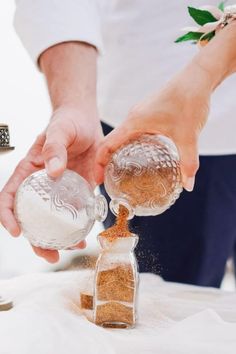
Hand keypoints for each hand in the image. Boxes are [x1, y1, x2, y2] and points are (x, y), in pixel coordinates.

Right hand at [0, 41, 98, 262]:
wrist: (86, 120)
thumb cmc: (67, 122)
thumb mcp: (58, 131)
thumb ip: (55, 148)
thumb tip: (53, 172)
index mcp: (29, 173)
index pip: (9, 197)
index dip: (7, 216)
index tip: (15, 232)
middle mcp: (42, 186)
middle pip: (32, 218)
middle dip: (37, 240)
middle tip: (50, 255)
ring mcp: (61, 191)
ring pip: (55, 221)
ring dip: (60, 239)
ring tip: (73, 247)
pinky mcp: (79, 191)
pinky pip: (77, 212)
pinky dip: (79, 226)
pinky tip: (87, 234)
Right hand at [95, 63, 210, 190]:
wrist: (197, 77)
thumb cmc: (190, 100)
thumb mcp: (188, 136)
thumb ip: (188, 162)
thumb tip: (187, 185)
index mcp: (134, 122)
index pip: (106, 145)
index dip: (98, 164)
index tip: (98, 180)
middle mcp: (133, 118)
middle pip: (111, 142)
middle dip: (106, 162)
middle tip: (110, 181)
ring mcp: (140, 114)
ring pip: (121, 137)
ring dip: (117, 153)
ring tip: (122, 172)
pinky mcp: (147, 113)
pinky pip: (132, 132)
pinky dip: (130, 146)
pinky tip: (141, 156)